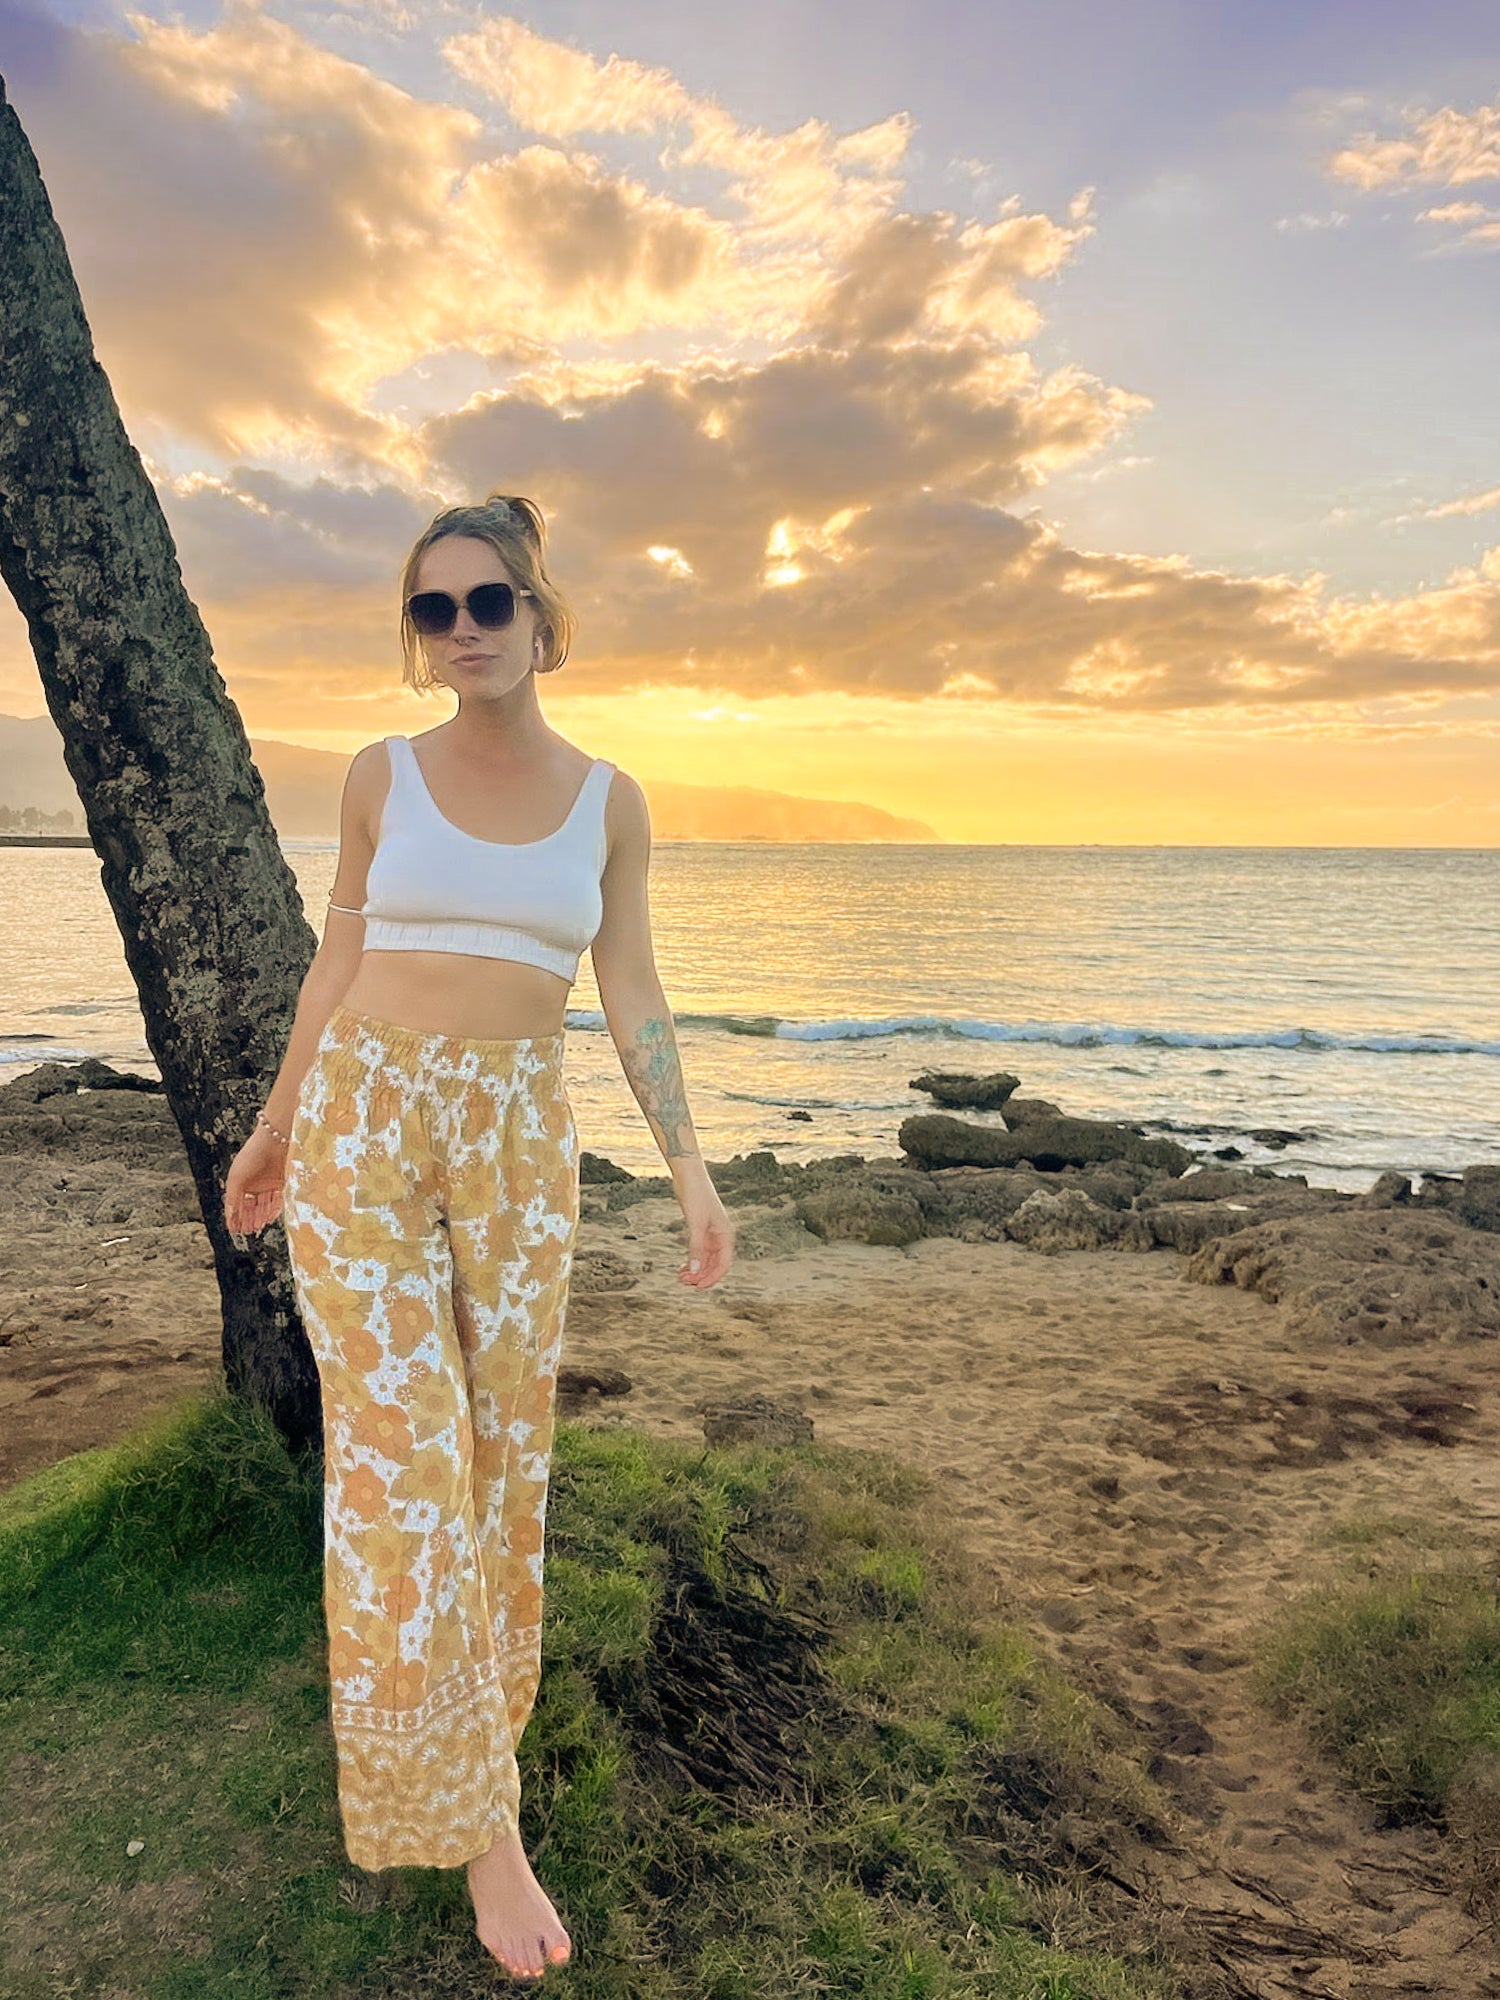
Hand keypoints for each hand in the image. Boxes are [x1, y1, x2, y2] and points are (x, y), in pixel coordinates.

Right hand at [224, 1123, 289, 1237]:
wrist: (273, 1141)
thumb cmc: (251, 1156)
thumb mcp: (237, 1179)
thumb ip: (233, 1198)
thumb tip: (230, 1216)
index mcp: (241, 1182)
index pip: (238, 1204)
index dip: (235, 1217)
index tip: (234, 1229)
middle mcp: (254, 1184)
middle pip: (251, 1206)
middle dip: (249, 1219)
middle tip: (247, 1231)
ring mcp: (268, 1184)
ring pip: (264, 1205)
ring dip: (260, 1217)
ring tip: (257, 1227)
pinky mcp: (281, 1183)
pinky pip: (277, 1200)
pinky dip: (272, 1210)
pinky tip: (268, 1218)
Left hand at [677, 1186, 735, 1287]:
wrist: (688, 1175)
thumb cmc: (696, 1195)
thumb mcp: (695, 1224)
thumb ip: (696, 1248)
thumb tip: (695, 1271)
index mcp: (725, 1234)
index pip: (723, 1264)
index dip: (712, 1278)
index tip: (698, 1286)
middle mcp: (720, 1236)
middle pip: (714, 1264)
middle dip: (700, 1275)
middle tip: (683, 1283)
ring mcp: (710, 1234)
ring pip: (705, 1260)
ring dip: (695, 1270)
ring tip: (680, 1278)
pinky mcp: (699, 1230)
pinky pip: (698, 1252)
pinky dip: (691, 1261)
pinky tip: (682, 1268)